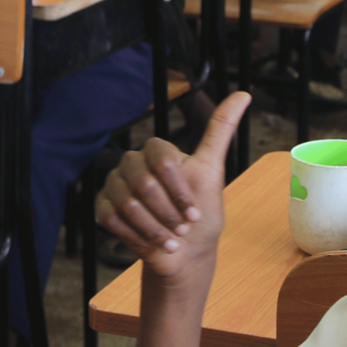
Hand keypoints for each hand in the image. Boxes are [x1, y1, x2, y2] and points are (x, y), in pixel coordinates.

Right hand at [95, 92, 249, 280]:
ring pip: (128, 204)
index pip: (163, 160)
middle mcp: (133, 163)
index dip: (180, 192)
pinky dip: (137, 236)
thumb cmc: (201, 215)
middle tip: (183, 229)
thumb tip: (243, 93)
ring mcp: (115, 184)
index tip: (195, 213)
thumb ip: (221, 131)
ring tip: (172, 239)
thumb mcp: (214, 172)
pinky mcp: (103, 207)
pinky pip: (112, 218)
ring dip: (155, 228)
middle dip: (169, 213)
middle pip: (145, 184)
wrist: (186, 253)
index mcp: (158, 151)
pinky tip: (153, 242)